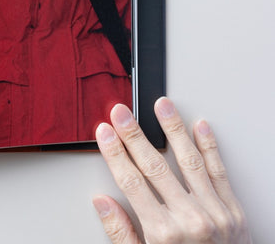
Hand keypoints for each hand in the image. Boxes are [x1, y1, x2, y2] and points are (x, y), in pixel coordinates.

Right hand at [93, 97, 249, 242]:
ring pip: (189, 161)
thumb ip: (121, 232)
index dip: (114, 154)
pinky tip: (200, 127)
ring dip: (173, 129)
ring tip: (162, 106)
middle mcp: (190, 220)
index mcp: (163, 234)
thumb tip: (102, 202)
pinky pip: (219, 173)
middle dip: (134, 135)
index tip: (104, 134)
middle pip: (155, 166)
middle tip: (122, 112)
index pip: (130, 182)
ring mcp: (215, 213)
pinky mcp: (234, 211)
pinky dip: (210, 147)